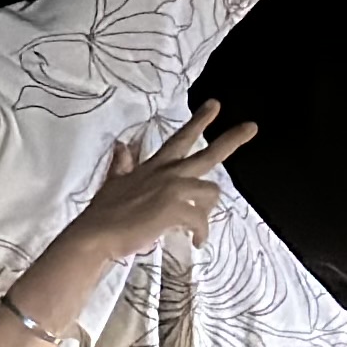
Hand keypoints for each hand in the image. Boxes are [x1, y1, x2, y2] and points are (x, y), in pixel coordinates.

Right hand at [62, 101, 252, 265]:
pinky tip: (195, 241)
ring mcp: (173, 190)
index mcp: (155, 167)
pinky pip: (201, 220)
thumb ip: (122, 163)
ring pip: (210, 192)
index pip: (180, 139)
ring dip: (207, 211)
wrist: (96, 234)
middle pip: (207, 154)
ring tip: (197, 228)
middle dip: (231, 139)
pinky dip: (200, 233)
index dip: (198, 121)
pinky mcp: (175, 210)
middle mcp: (167, 173)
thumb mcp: (113, 182)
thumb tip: (121, 145)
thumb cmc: (104, 212)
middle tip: (251, 127)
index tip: (215, 105)